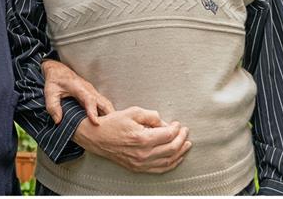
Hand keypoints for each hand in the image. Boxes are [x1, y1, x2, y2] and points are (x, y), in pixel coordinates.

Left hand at [41, 59, 114, 124]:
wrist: (58, 70)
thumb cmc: (55, 80)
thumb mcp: (50, 92)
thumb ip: (52, 106)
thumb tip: (58, 121)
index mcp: (79, 87)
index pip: (89, 99)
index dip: (93, 111)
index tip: (96, 122)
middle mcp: (89, 90)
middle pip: (104, 102)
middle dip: (109, 116)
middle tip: (111, 130)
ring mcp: (93, 92)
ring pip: (106, 104)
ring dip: (110, 116)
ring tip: (111, 130)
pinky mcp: (93, 96)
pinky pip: (103, 105)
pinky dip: (107, 114)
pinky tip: (107, 125)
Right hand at [72, 106, 191, 173]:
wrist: (97, 137)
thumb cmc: (112, 124)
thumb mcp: (132, 112)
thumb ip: (151, 115)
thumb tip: (164, 122)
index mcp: (142, 138)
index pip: (168, 135)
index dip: (177, 129)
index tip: (178, 124)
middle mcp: (143, 153)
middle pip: (171, 148)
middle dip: (182, 139)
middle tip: (184, 131)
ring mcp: (141, 163)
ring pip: (168, 161)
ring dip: (180, 152)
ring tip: (186, 144)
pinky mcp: (138, 168)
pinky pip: (160, 169)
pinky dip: (171, 164)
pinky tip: (176, 158)